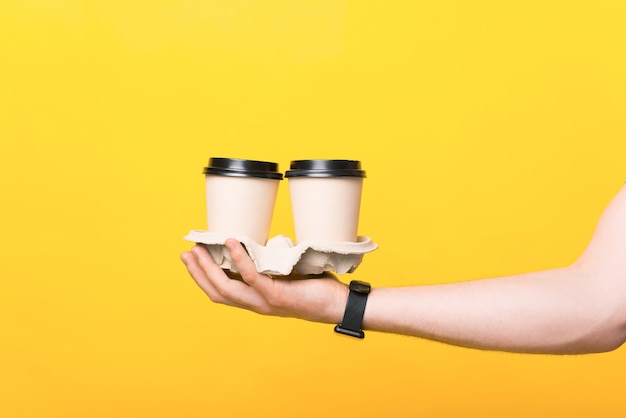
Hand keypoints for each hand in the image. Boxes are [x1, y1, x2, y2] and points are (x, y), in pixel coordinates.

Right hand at [180, 239, 348, 323]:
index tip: (192, 259)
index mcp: (256, 300)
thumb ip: (272, 264)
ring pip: (227, 287)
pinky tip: (232, 242)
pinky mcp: (277, 296)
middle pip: (217, 292)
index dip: (203, 278)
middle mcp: (256, 304)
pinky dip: (239, 259)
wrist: (338, 304)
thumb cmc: (316, 288)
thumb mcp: (286, 275)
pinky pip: (251, 276)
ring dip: (209, 268)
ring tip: (199, 249)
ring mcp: (265, 302)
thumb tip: (265, 242)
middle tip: (186, 252)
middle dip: (198, 272)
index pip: (221, 293)